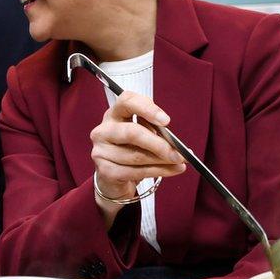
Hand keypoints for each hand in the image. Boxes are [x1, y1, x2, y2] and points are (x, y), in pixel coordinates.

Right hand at [90, 91, 184, 206]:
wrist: (115, 177)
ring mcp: (101, 151)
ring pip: (136, 155)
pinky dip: (158, 171)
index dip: (147, 108)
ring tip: (179, 162)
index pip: (126, 101)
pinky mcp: (104, 170)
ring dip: (162, 160)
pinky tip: (171, 170)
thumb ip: (156, 132)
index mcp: (114, 114)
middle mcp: (103, 130)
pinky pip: (135, 172)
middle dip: (159, 144)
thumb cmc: (132, 150)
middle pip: (132, 132)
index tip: (166, 121)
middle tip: (178, 153)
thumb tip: (176, 142)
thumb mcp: (143, 134)